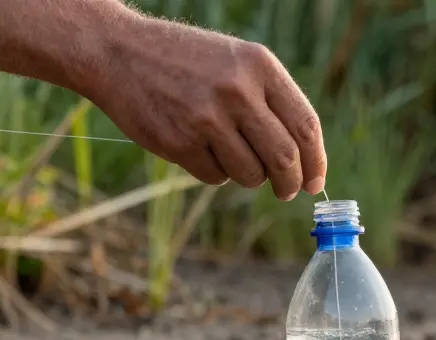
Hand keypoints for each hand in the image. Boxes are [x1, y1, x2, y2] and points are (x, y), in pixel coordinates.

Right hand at [86, 8, 325, 200]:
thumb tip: (303, 158)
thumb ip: (270, 100)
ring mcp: (207, 118)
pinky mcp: (179, 143)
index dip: (316, 161)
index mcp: (259, 65)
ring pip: (251, 175)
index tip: (315, 182)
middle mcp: (237, 90)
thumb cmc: (185, 60)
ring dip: (249, 178)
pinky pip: (216, 178)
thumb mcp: (236, 61)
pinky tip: (200, 148)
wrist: (119, 52)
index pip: (305, 125)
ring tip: (233, 157)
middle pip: (284, 158)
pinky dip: (216, 174)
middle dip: (291, 183)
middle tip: (287, 191)